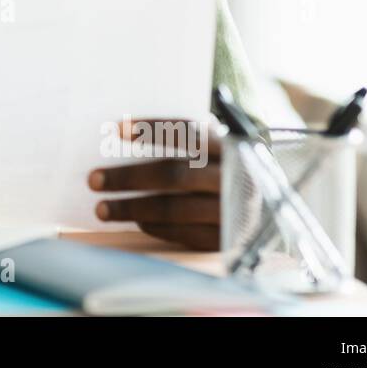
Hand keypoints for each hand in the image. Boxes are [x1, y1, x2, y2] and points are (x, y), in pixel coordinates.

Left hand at [87, 117, 221, 249]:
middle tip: (94, 180)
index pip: (187, 132)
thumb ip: (184, 139)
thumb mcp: (216, 146)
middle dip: (129, 177)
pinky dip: (156, 228)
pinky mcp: (228, 238)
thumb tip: (125, 135)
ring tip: (102, 208)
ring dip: (133, 209)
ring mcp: (233, 210)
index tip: (116, 129)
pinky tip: (136, 221)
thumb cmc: (228, 168)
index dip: (152, 129)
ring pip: (175, 208)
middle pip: (174, 175)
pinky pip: (185, 234)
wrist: (272, 205)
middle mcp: (234, 177)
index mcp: (230, 145)